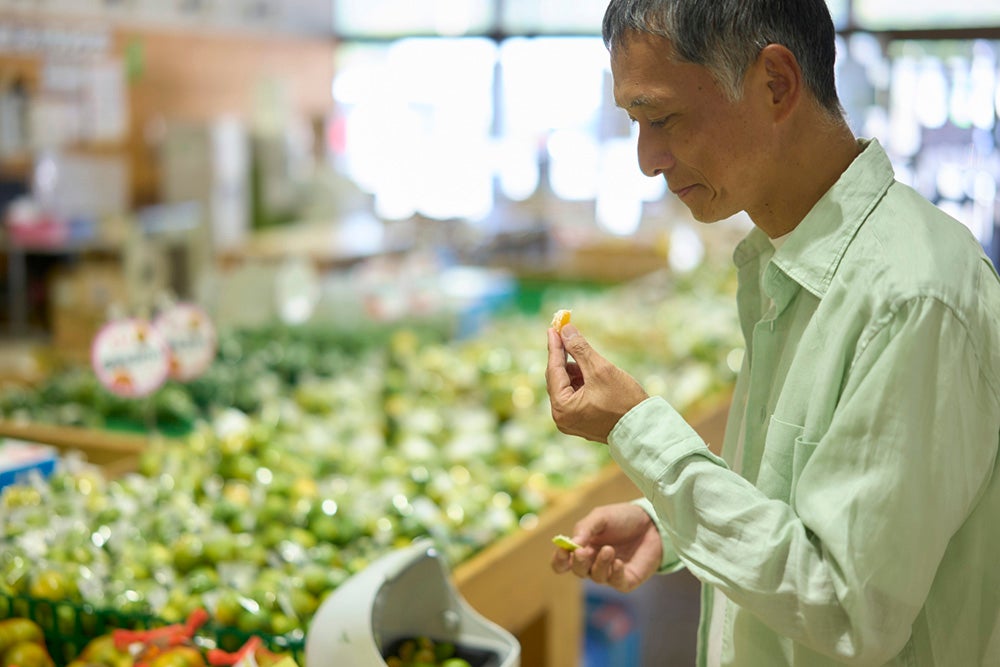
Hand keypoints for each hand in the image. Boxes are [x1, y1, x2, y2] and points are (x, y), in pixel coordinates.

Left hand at [545, 324, 647, 443]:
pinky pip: (575, 397)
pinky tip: (592, 374)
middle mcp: (561, 418)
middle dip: (565, 358)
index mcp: (562, 408)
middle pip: (557, 380)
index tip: (553, 328)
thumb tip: (565, 330)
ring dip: (575, 371)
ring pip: (566, 387)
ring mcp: (570, 422)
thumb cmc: (624, 401)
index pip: (553, 371)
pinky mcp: (581, 423)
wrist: (645, 428)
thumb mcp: (600, 369)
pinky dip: (581, 383)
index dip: (555, 347)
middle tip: (568, 336)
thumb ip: (579, 349)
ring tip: (590, 361)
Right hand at [551, 502, 661, 592]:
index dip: (559, 560)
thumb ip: (585, 528)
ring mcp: (610, 573)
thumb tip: (572, 544)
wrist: (653, 522)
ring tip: (609, 549)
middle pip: (578, 571)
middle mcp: (594, 563)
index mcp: (583, 547)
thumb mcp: (601, 516)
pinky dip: (615, 574)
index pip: (563, 562)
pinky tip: (618, 562)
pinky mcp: (627, 580)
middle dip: (579, 562)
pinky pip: (616, 583)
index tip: (563, 551)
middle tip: (584, 551)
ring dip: (600, 564)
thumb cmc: (624, 518)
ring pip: (597, 577)